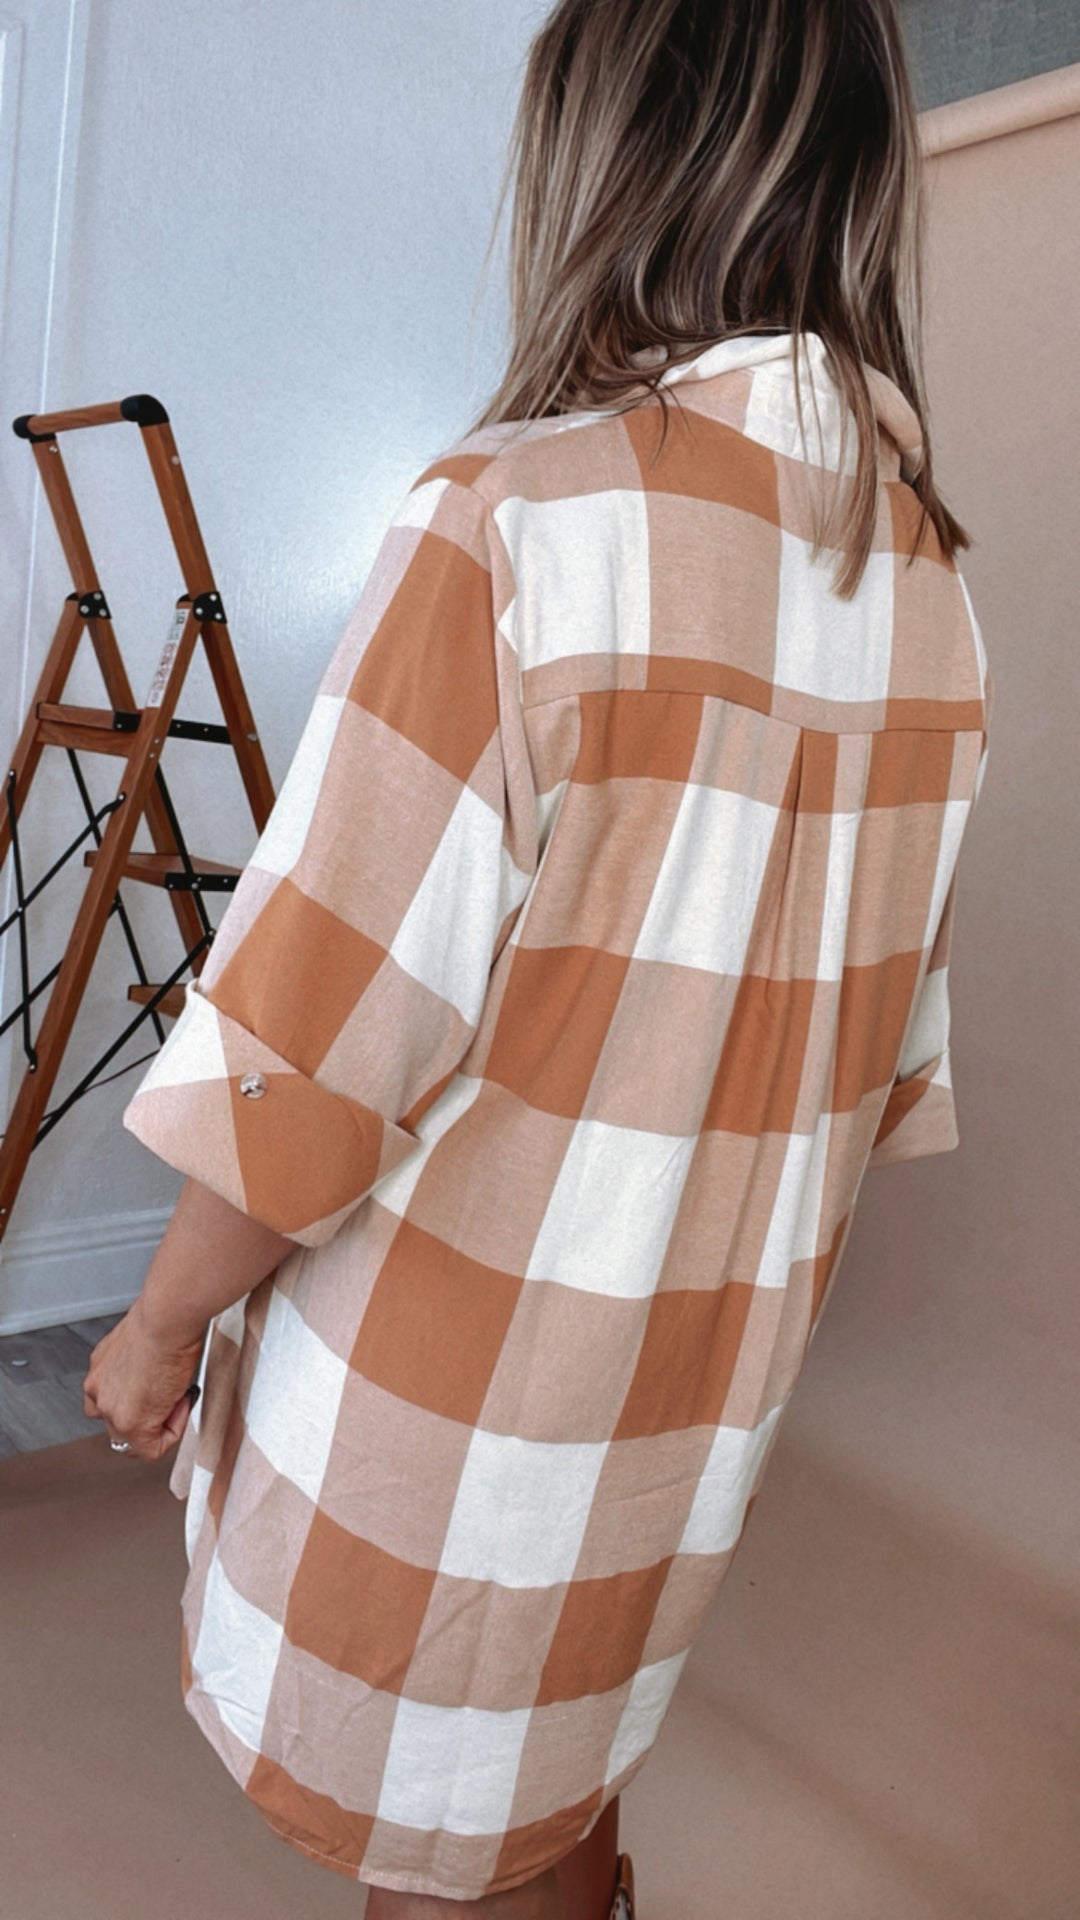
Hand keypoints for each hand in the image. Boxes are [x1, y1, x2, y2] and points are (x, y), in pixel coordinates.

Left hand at [82, 1293, 206, 1461]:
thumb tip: (160, 1367)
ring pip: (131, 1439)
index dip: (139, 1398)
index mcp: (100, 1366)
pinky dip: (172, 1433)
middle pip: (116, 1422)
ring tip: (178, 1399)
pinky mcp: (131, 1424)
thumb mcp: (143, 1338)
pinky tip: (182, 1405)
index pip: (108, 1398)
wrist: (165, 1318)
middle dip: (147, 1415)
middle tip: (172, 1396)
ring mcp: (111, 1409)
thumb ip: (142, 1360)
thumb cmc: (163, 1317)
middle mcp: (98, 1389)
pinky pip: (152, 1449)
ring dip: (157, 1426)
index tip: (161, 1385)